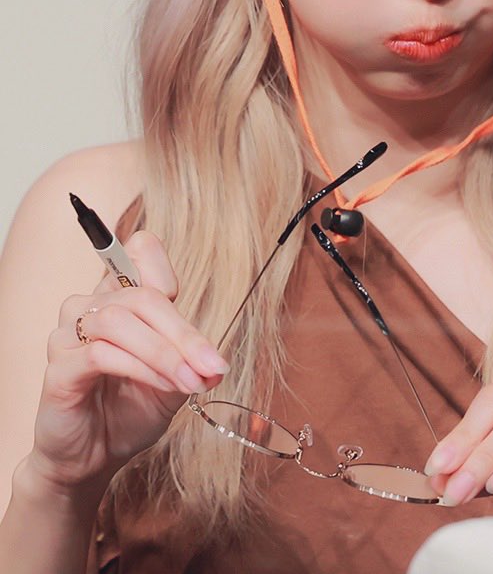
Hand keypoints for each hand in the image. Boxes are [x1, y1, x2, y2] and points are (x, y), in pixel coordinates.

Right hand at [28, 230, 228, 496]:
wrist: (92, 459)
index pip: (140, 250)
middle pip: (142, 295)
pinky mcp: (58, 367)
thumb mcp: (172, 380)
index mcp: (118, 297)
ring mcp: (69, 335)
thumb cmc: (128, 412)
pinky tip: (163, 385)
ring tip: (189, 381)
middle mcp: (90, 306)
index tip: (194, 324)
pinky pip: (101, 353)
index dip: (169, 275)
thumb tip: (216, 363)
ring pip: (120, 320)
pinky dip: (141, 368)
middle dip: (183, 333)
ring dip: (163, 352)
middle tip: (211, 366)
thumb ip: (191, 362)